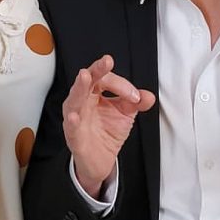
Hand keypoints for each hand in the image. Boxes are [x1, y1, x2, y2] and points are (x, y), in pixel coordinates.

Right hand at [63, 55, 155, 197]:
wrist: (100, 158)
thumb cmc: (107, 131)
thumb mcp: (126, 114)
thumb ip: (136, 103)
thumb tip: (149, 96)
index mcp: (94, 92)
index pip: (105, 79)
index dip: (121, 84)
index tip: (135, 96)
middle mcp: (82, 101)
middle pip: (87, 81)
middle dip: (97, 70)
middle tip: (107, 61)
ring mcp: (76, 117)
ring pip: (75, 100)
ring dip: (79, 88)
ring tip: (85, 76)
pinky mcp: (74, 135)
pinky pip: (71, 127)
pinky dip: (72, 121)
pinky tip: (74, 116)